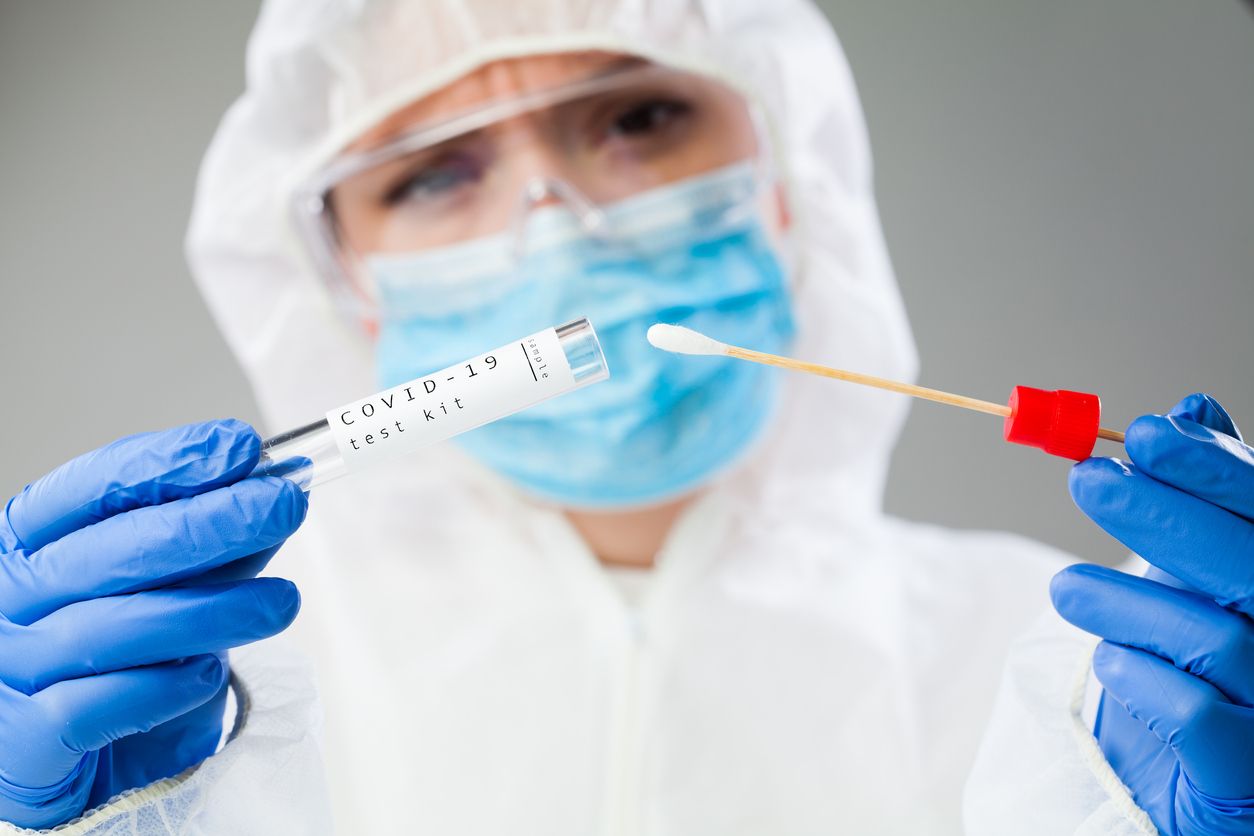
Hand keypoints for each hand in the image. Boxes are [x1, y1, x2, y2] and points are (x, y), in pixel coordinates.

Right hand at [0, 420, 305, 828]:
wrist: (73, 772)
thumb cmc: (116, 669)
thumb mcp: (163, 595)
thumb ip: (210, 552)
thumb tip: (270, 497)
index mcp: (30, 545)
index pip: (92, 487)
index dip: (167, 463)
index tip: (241, 447)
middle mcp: (7, 599)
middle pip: (112, 549)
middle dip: (209, 523)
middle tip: (283, 506)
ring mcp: (8, 668)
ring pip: (111, 626)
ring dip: (211, 609)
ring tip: (283, 602)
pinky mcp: (22, 743)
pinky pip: (96, 707)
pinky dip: (161, 686)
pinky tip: (210, 674)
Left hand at [1051, 393, 1253, 834]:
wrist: (1193, 781)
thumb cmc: (1198, 665)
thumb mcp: (1195, 574)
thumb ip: (1202, 501)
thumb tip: (1192, 409)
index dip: (1215, 467)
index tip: (1144, 433)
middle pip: (1252, 565)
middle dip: (1164, 515)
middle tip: (1086, 480)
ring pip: (1218, 639)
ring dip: (1126, 603)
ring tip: (1065, 590)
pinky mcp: (1251, 776)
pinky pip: (1199, 716)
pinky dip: (1140, 678)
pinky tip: (1110, 663)